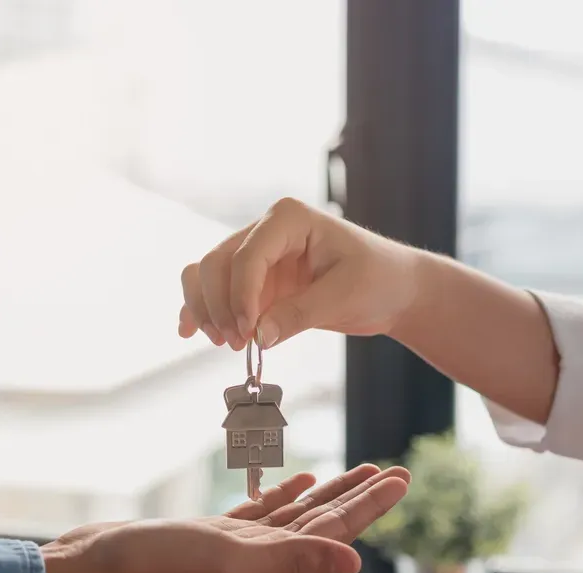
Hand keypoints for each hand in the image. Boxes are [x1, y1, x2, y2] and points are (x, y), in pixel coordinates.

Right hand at [40, 463, 409, 572]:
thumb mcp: (234, 560)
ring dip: (330, 490)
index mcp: (277, 564)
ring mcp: (239, 544)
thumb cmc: (160, 566)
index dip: (372, 503)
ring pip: (298, 513)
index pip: (337, 528)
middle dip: (362, 494)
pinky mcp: (213, 532)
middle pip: (326, 519)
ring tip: (361, 469)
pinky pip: (262, 510)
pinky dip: (285, 493)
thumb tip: (355, 562)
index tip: (403, 477)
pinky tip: (300, 478)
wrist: (100, 568)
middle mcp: (264, 556)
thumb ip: (295, 559)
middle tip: (396, 470)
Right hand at [178, 197, 421, 349]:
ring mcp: (256, 257)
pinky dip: (200, 309)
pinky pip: (215, 291)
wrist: (393, 290)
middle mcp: (264, 231)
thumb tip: (258, 336)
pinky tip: (189, 331)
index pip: (247, 255)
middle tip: (236, 343)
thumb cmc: (378, 280)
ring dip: (205, 308)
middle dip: (219, 305)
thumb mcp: (345, 295)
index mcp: (288, 219)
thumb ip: (300, 314)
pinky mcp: (254, 282)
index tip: (246, 333)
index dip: (239, 295)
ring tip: (224, 342)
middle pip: (216, 263)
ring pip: (206, 275)